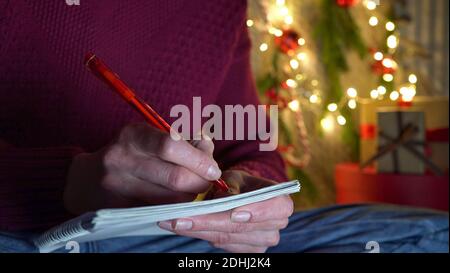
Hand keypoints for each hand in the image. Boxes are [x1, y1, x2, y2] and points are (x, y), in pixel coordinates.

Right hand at [64, 123, 220, 213]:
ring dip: (190, 197)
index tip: (213, 169)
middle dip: (200, 182)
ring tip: (191, 189)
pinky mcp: (117, 208)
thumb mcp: (153, 136)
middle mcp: (121, 159)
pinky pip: (158, 212)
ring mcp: (117, 186)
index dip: (198, 160)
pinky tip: (176, 201)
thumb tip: (209, 150)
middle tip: (207, 182)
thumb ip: (186, 141)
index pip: (170, 146)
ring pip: (170, 199)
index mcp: (133, 135)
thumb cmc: (132, 153)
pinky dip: (174, 208)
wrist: (87, 179)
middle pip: (175, 178)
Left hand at [158, 171, 293, 252]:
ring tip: (173, 221)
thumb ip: (231, 187)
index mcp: (281, 202)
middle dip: (209, 222)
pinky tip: (185, 227)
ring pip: (228, 239)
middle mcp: (276, 225)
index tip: (233, 213)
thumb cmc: (241, 183)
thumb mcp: (236, 177)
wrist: (243, 196)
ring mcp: (263, 241)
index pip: (276, 208)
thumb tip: (224, 199)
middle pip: (242, 228)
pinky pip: (223, 246)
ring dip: (199, 230)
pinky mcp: (248, 251)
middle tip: (180, 218)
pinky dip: (202, 235)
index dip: (256, 212)